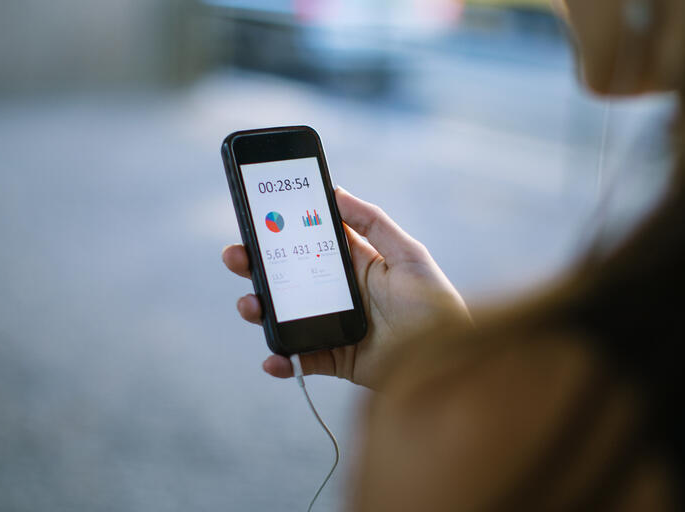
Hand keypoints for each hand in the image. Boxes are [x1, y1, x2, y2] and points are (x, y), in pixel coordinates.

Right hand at [221, 188, 469, 388]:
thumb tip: (336, 191)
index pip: (308, 242)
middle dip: (255, 267)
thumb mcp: (409, 256)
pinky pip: (302, 360)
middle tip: (235, 257)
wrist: (449, 361)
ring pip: (285, 316)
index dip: (280, 231)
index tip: (254, 218)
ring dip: (260, 310)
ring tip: (250, 305)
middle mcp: (339, 293)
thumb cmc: (436, 305)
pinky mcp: (336, 360)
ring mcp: (333, 326)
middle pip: (287, 277)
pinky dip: (283, 360)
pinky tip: (274, 358)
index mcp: (354, 263)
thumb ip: (373, 223)